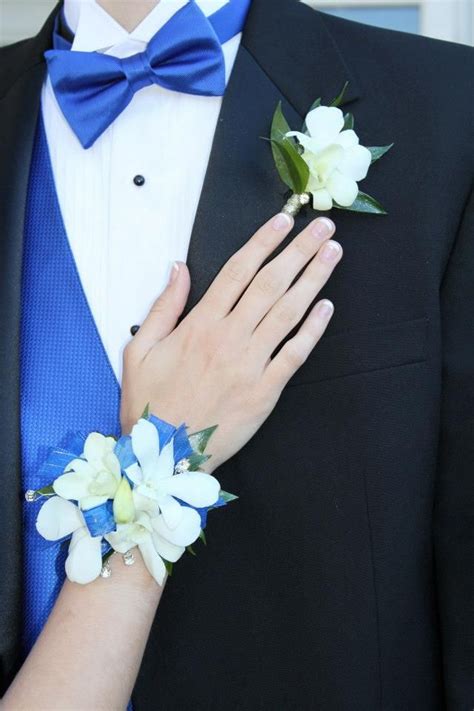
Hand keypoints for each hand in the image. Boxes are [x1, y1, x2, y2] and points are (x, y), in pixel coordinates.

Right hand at [120, 213, 341, 470]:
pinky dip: (313, 329)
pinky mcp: (266, 391)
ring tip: (332, 254)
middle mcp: (230, 338)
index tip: (283, 221)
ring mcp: (251, 364)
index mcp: (199, 325)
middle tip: (322, 226)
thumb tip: (179, 267)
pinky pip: (295, 354)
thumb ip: (164, 306)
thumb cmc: (150, 402)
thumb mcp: (140, 349)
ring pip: (288, 312)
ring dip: (313, 279)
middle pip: (270, 284)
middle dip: (299, 251)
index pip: (237, 272)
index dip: (262, 242)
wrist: (165, 454)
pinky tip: (326, 306)